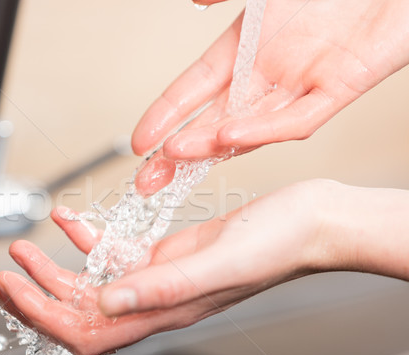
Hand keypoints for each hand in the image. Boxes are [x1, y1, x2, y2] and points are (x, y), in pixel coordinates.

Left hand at [0, 179, 408, 354]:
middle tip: (1, 276)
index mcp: (164, 311)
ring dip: (53, 268)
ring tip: (23, 248)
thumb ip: (160, 286)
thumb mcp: (216, 264)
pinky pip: (115, 250)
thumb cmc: (277, 245)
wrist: (305, 223)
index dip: (41, 315)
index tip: (11, 291)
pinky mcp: (164, 253)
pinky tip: (70, 220)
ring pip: (91, 283)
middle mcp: (154, 299)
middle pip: (78, 311)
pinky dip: (87, 237)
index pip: (86, 330)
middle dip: (34, 296)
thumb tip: (106, 302)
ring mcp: (157, 276)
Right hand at [134, 0, 408, 195]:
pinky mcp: (339, 89)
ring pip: (249, 127)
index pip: (193, 90)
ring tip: (177, 155)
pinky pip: (296, 119)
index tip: (141, 141)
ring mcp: (300, 86)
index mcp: (244, 50)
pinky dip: (261, 131)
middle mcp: (267, 75)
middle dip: (178, 152)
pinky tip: (229, 138)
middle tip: (148, 178)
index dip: (165, 116)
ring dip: (210, 144)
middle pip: (213, 121)